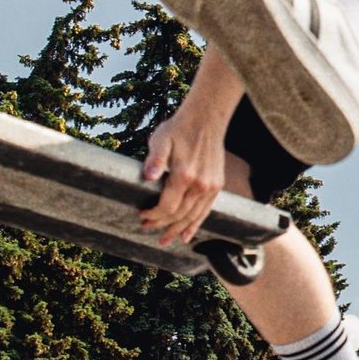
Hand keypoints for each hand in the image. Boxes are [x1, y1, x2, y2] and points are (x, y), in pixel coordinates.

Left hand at [138, 96, 231, 245]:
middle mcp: (200, 184)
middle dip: (161, 224)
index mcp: (184, 175)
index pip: (167, 206)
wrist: (206, 120)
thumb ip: (154, 160)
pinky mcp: (217, 186)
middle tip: (146, 227)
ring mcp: (210, 187)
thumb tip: (148, 177)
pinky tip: (186, 236)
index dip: (153, 214)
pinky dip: (195, 225)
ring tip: (164, 239)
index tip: (141, 214)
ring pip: (192, 216)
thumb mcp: (161, 140)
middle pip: (179, 214)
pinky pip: (205, 211)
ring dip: (176, 229)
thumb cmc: (179, 129)